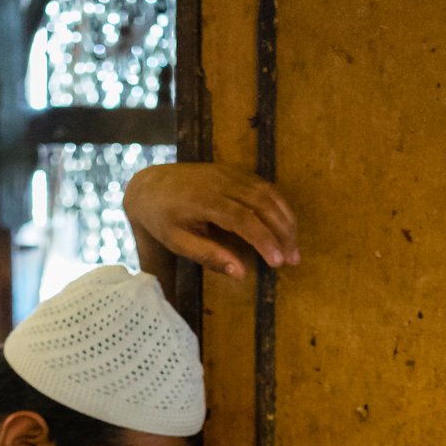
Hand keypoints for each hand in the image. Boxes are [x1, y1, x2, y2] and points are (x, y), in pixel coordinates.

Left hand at [124, 162, 298, 276]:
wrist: (151, 186)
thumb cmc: (162, 220)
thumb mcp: (177, 242)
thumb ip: (209, 256)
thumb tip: (241, 273)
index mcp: (205, 201)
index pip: (244, 220)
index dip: (265, 240)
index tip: (278, 262)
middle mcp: (221, 182)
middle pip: (263, 204)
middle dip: (282, 232)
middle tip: (294, 259)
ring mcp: (230, 173)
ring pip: (268, 193)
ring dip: (286, 218)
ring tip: (294, 245)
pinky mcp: (235, 172)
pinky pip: (263, 186)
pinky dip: (279, 205)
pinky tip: (286, 224)